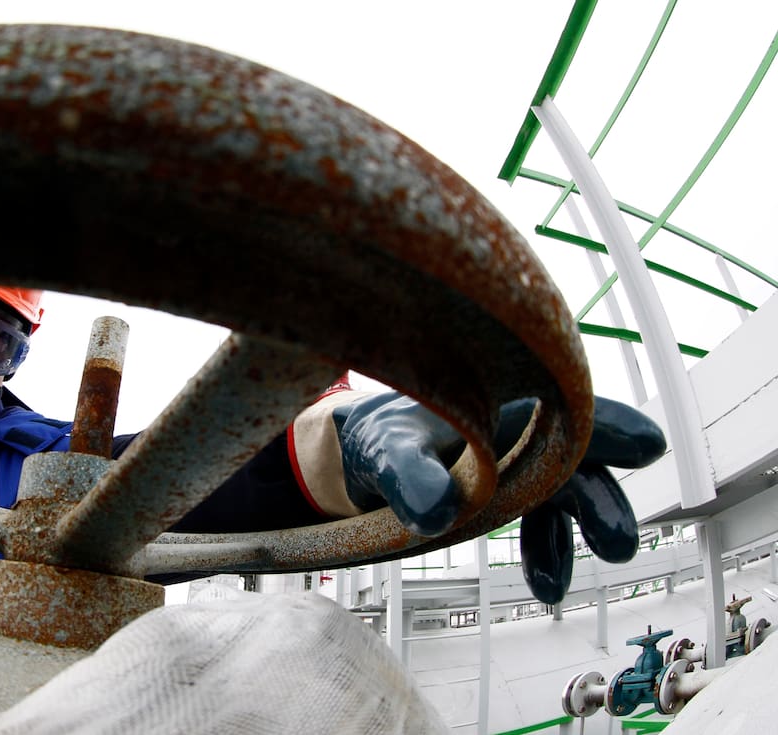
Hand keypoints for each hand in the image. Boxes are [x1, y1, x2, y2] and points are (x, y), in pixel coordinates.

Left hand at [290, 391, 664, 603]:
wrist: (357, 456)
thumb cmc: (378, 433)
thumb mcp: (387, 448)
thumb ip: (409, 476)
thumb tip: (438, 510)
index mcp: (500, 396)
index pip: (561, 403)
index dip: (607, 422)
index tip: (647, 445)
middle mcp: (519, 425)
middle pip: (574, 454)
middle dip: (598, 498)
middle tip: (615, 541)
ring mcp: (517, 460)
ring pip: (563, 491)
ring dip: (572, 535)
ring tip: (559, 584)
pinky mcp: (506, 494)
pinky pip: (538, 520)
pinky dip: (547, 550)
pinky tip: (545, 584)